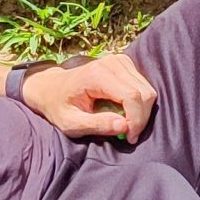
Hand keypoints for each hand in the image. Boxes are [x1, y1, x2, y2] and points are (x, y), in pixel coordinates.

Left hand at [24, 52, 157, 140]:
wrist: (51, 87)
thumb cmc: (59, 107)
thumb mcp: (71, 123)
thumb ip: (97, 125)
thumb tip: (124, 126)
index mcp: (97, 75)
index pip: (131, 96)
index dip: (136, 120)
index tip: (129, 138)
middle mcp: (112, 63)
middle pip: (144, 93)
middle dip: (141, 118)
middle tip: (128, 135)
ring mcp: (120, 61)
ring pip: (147, 90)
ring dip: (141, 112)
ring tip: (124, 124)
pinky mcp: (125, 63)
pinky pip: (144, 86)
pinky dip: (140, 104)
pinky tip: (124, 112)